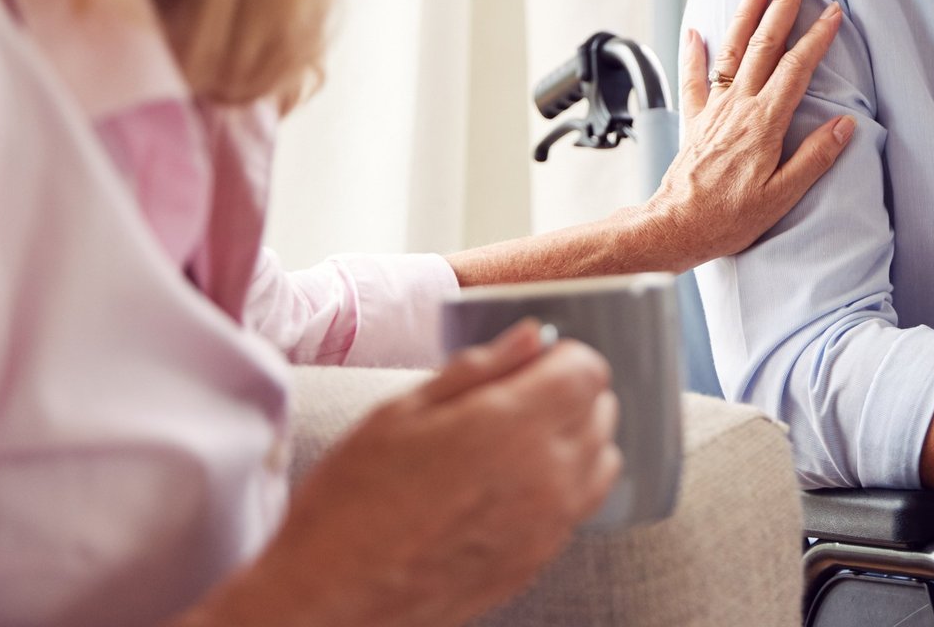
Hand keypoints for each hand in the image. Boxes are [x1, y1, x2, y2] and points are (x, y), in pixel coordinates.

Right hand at [187, 322, 619, 626]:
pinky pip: (580, 506)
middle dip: (570, 393)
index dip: (563, 356)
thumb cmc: (354, 500)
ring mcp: (548, 525)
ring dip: (576, 439)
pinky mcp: (538, 561)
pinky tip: (513, 483)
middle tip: (519, 396)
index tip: (533, 361)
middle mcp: (546, 477)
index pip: (588, 371)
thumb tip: (533, 336)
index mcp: (513, 428)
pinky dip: (565, 484)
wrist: (330, 596)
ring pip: (602, 461)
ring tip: (519, 440)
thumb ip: (480, 368)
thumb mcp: (403, 412)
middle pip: (602, 412)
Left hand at [648, 0, 853, 265]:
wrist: (674, 226)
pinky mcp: (695, 120)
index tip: (833, 10)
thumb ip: (815, 157)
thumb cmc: (730, 218)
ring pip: (733, 50)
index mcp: (765, 123)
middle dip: (782, 4)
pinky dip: (694, 50)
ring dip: (747, 13)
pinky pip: (694, 77)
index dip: (817, 36)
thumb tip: (845, 125)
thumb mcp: (783, 196)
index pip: (798, 68)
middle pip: (765, 44)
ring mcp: (714, 109)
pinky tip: (696, 29)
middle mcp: (739, 106)